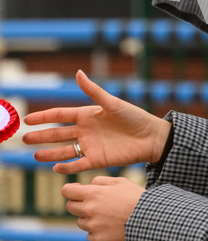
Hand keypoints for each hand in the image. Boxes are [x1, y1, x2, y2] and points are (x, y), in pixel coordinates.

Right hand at [22, 70, 171, 173]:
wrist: (151, 137)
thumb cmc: (134, 117)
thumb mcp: (112, 103)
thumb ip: (93, 91)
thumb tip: (78, 73)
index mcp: (87, 115)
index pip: (60, 116)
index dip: (44, 117)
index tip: (27, 119)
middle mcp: (86, 131)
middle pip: (58, 134)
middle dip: (41, 136)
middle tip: (23, 139)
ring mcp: (90, 146)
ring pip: (64, 150)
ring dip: (50, 153)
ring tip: (34, 155)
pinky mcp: (98, 160)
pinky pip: (78, 164)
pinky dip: (67, 167)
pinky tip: (56, 168)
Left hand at [62, 175, 143, 240]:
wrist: (149, 221)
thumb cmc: (136, 198)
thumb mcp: (121, 182)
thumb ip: (101, 181)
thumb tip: (88, 184)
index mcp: (93, 193)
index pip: (67, 190)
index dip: (70, 190)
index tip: (76, 191)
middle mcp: (89, 210)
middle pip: (71, 207)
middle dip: (79, 204)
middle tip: (94, 204)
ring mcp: (92, 227)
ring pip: (81, 222)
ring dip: (89, 219)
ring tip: (108, 217)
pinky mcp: (97, 240)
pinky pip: (90, 235)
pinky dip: (98, 232)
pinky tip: (112, 228)